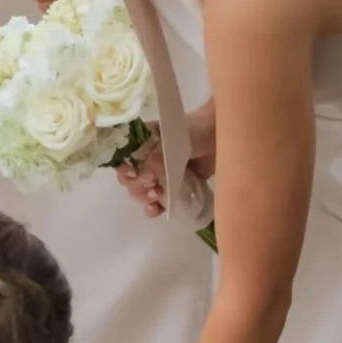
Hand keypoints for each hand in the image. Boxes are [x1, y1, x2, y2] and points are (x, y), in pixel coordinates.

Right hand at [116, 103, 213, 217]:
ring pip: (141, 193)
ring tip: (158, 197)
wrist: (219, 138)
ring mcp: (160, 176)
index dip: (123, 170)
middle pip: (130, 181)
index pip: (122, 161)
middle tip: (153, 186)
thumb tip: (145, 176)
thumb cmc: (195, 131)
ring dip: (145, 199)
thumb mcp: (172, 140)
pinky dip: (155, 209)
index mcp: (140, 145)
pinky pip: (158, 203)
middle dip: (138, 187)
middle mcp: (146, 161)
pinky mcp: (175, 189)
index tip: (132, 173)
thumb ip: (157, 157)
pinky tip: (156, 210)